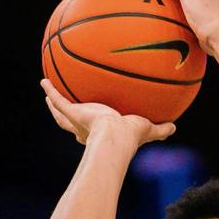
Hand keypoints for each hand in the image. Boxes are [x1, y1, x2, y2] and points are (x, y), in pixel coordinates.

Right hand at [40, 79, 175, 144]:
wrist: (115, 137)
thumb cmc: (131, 137)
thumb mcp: (148, 130)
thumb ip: (159, 129)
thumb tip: (175, 128)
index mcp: (99, 134)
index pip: (89, 133)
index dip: (87, 130)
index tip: (87, 123)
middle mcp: (85, 129)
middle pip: (71, 123)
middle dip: (66, 117)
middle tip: (62, 108)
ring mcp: (77, 120)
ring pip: (60, 113)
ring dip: (53, 104)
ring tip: (47, 93)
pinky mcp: (73, 113)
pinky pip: (58, 100)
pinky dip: (50, 91)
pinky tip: (43, 81)